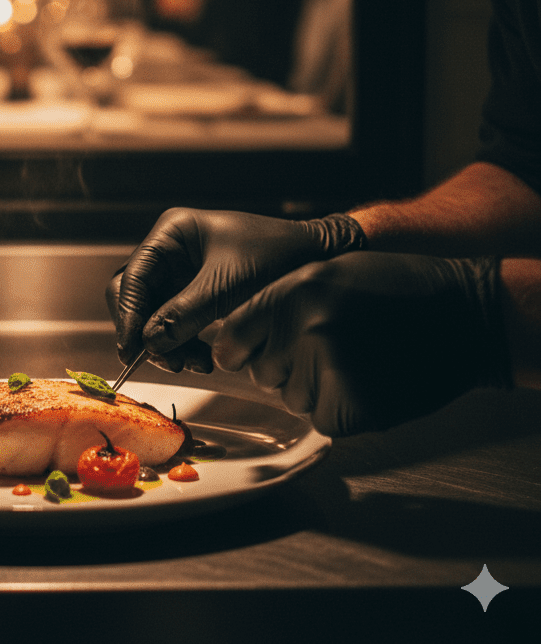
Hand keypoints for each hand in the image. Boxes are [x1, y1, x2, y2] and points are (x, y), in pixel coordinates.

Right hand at [106, 208, 365, 373]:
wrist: (318, 260)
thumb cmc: (276, 259)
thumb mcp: (225, 288)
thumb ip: (182, 315)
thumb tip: (147, 344)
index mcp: (172, 233)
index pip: (133, 277)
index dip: (128, 315)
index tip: (133, 351)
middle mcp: (171, 251)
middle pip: (135, 297)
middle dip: (146, 332)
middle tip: (164, 362)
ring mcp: (182, 274)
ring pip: (153, 315)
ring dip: (166, 344)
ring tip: (193, 363)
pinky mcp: (196, 295)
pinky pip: (174, 324)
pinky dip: (182, 344)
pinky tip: (202, 358)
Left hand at [211, 251, 511, 436]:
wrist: (463, 315)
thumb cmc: (392, 289)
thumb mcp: (324, 274)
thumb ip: (276, 303)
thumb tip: (230, 336)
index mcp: (292, 292)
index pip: (230, 340)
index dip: (238, 351)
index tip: (247, 354)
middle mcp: (304, 328)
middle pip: (261, 373)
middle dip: (284, 367)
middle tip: (325, 350)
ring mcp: (330, 368)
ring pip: (292, 398)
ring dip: (314, 389)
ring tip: (354, 362)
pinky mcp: (354, 407)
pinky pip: (322, 420)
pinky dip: (340, 411)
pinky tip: (368, 383)